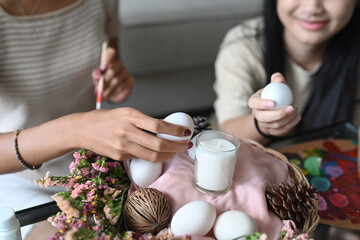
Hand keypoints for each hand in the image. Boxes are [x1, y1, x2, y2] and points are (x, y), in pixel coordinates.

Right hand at [73, 108, 191, 161]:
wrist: (82, 129)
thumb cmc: (106, 119)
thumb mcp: (125, 112)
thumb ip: (143, 120)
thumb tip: (165, 128)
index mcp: (130, 116)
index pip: (159, 124)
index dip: (175, 130)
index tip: (185, 131)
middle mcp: (127, 131)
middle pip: (158, 143)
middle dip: (176, 146)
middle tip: (185, 145)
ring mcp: (123, 146)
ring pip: (152, 155)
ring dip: (168, 155)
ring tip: (175, 152)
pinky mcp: (120, 156)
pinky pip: (141, 158)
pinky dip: (152, 156)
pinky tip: (158, 154)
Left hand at [92, 47, 134, 102]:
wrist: (112, 94)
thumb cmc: (104, 84)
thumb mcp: (97, 80)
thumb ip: (96, 76)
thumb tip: (97, 74)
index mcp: (110, 61)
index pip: (110, 52)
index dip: (107, 58)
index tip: (102, 68)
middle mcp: (119, 64)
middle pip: (113, 69)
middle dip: (105, 80)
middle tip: (99, 88)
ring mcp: (126, 72)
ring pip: (117, 80)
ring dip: (109, 89)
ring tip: (103, 94)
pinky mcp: (131, 80)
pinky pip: (122, 86)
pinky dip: (115, 92)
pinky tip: (112, 94)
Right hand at [248, 73, 300, 136]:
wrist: (275, 109)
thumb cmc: (274, 95)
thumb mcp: (275, 86)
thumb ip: (277, 80)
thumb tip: (279, 79)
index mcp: (254, 102)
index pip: (254, 103)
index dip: (262, 104)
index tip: (273, 103)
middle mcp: (257, 115)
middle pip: (263, 118)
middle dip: (277, 114)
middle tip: (290, 108)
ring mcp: (265, 125)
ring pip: (275, 125)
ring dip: (288, 118)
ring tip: (296, 109)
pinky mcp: (273, 132)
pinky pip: (282, 130)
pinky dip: (292, 123)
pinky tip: (297, 115)